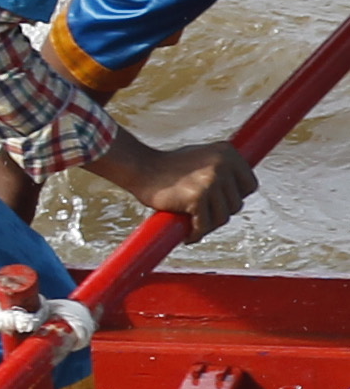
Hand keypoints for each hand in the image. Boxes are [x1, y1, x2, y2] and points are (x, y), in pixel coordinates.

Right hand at [91, 133, 255, 236]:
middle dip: (219, 213)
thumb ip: (221, 168)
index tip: (218, 202)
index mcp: (227, 152)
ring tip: (194, 226)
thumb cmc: (167, 165)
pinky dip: (196, 234)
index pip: (249, 185)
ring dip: (208, 225)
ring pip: (223, 217)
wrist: (140, 167)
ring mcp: (211, 180)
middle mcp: (223, 164)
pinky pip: (204, 225)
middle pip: (237, 204)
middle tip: (202, 216)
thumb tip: (237, 190)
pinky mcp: (197, 197)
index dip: (235, 197)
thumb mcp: (201, 157)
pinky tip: (188, 236)